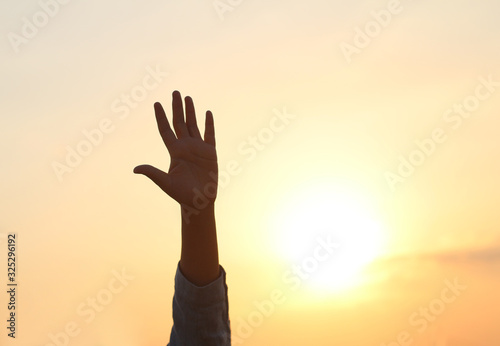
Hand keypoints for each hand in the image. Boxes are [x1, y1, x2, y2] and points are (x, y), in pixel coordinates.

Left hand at [134, 90, 217, 208]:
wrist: (199, 201)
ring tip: (187, 98)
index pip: (165, 130)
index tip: (156, 104)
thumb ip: (153, 173)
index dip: (161, 117)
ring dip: (191, 111)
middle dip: (176, 107)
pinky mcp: (210, 153)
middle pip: (179, 122)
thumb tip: (135, 169)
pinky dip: (209, 124)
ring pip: (193, 125)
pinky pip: (210, 135)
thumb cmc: (181, 194)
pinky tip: (207, 113)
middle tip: (174, 92)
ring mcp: (198, 148)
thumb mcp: (166, 183)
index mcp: (174, 152)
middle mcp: (185, 147)